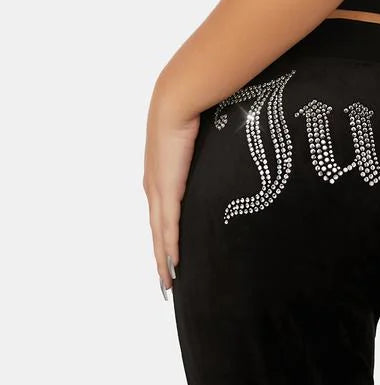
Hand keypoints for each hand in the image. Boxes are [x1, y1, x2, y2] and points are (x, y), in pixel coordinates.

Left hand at [143, 89, 199, 300]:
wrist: (176, 101)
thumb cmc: (188, 111)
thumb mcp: (195, 138)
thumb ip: (201, 151)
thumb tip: (219, 149)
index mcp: (159, 175)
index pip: (160, 214)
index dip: (162, 237)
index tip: (166, 256)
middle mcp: (154, 186)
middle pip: (156, 231)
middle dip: (160, 258)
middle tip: (165, 283)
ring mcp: (158, 189)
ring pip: (160, 234)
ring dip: (163, 259)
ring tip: (168, 282)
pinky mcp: (168, 189)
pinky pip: (169, 225)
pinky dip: (170, 246)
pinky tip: (173, 263)